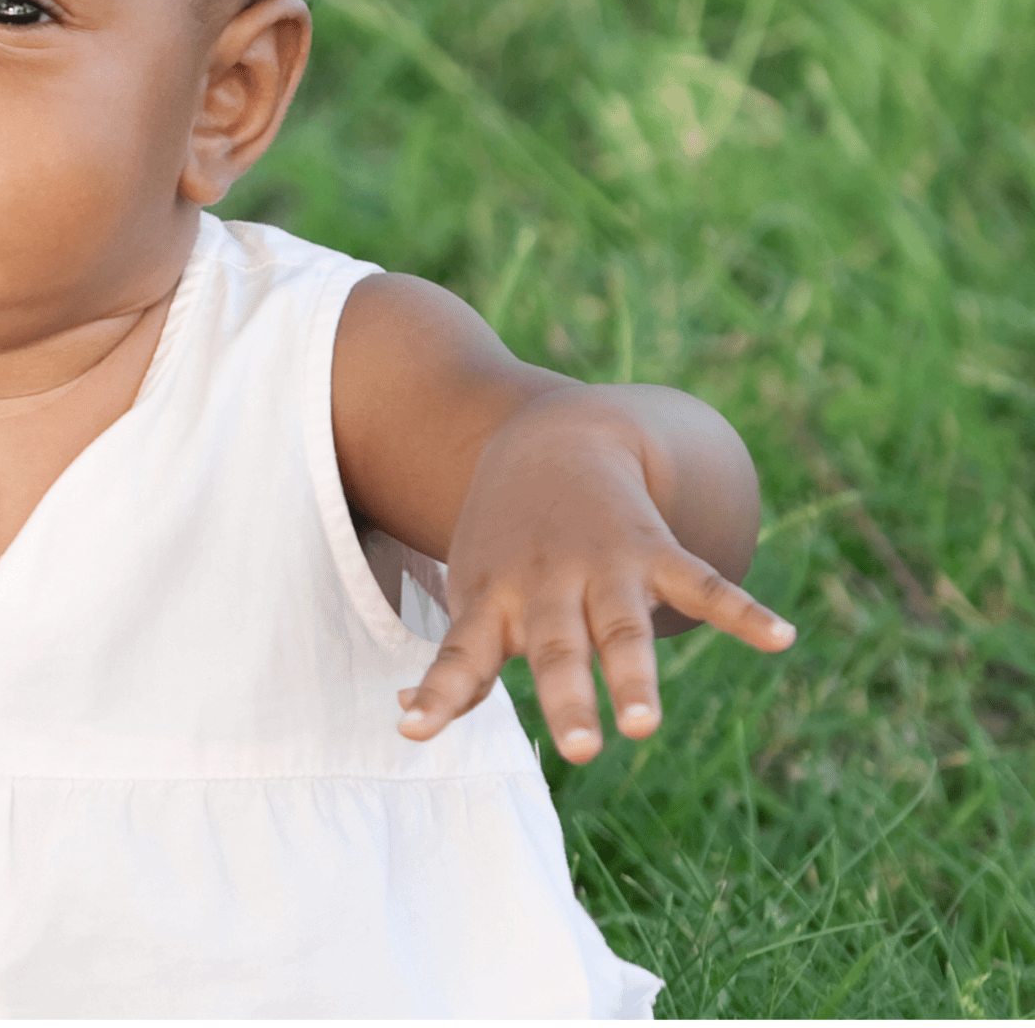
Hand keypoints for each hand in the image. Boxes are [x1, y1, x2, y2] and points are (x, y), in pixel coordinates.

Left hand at [393, 388, 795, 762]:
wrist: (550, 439)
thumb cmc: (505, 542)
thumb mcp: (472, 592)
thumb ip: (460, 666)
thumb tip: (408, 726)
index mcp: (493, 601)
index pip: (459, 655)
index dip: (439, 694)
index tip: (411, 729)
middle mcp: (546, 585)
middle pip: (555, 647)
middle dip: (567, 696)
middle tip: (579, 749)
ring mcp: (603, 567)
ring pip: (622, 626)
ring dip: (636, 673)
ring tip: (646, 723)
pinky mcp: (655, 550)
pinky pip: (701, 583)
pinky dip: (741, 611)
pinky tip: (780, 637)